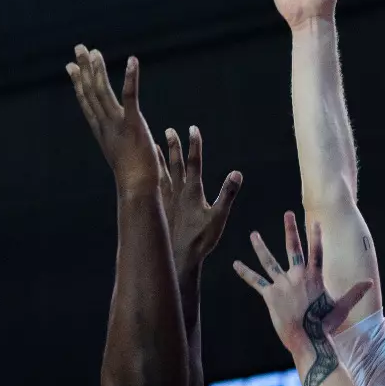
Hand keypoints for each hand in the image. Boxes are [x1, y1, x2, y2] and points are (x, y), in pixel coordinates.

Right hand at [66, 45, 161, 196]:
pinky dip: (130, 78)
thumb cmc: (134, 180)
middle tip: (79, 48)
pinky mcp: (133, 124)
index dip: (78, 83)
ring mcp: (117, 124)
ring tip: (94, 52)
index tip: (71, 66)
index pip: (87, 103)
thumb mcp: (121, 157)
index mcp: (102, 132)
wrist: (137, 190)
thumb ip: (118, 144)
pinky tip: (133, 61)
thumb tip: (119, 142)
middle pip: (90, 92)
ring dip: (98, 70)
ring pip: (103, 92)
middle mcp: (105, 126)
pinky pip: (129, 97)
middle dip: (84, 69)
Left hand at [160, 126, 242, 273]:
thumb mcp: (219, 217)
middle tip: (170, 130)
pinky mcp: (159, 209)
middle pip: (175, 164)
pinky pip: (153, 187)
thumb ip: (228, 194)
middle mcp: (177, 192)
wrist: (177, 257)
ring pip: (161, 174)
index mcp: (192, 191)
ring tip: (154, 146)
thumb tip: (237, 173)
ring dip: (159, 159)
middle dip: (174, 146)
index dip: (194, 144)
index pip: (194, 162)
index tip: (193, 128)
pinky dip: (151, 177)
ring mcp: (165, 200)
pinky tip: (147, 175)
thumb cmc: (200, 240)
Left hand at [233, 212, 371, 359]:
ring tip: (253, 234)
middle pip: (293, 248)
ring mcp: (282, 284)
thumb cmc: (325, 325)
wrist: (307, 338)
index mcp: (314, 277)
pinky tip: (236, 264)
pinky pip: (256, 282)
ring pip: (269, 261)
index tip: (316, 221)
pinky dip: (245, 273)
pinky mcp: (270, 295)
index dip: (317, 236)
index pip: (317, 251)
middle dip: (290, 230)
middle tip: (288, 214)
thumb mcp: (342, 307)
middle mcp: (297, 276)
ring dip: (260, 247)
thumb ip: (355, 293)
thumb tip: (370, 284)